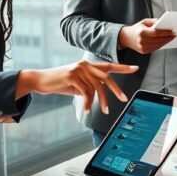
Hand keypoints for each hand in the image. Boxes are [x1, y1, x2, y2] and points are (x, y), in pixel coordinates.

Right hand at [18, 61, 139, 113]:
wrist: (41, 80)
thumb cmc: (60, 83)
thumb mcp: (77, 84)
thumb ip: (89, 85)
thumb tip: (100, 92)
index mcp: (88, 65)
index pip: (108, 66)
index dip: (122, 67)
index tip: (135, 67)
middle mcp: (85, 65)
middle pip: (106, 77)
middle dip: (116, 89)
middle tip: (124, 99)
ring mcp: (79, 69)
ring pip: (96, 87)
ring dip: (101, 101)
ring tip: (104, 111)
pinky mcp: (72, 76)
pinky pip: (85, 92)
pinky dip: (87, 102)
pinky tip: (85, 110)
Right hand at [119, 18, 176, 53]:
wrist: (125, 38)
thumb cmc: (136, 28)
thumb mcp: (144, 22)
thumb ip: (154, 22)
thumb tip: (165, 23)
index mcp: (142, 32)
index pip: (157, 33)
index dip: (166, 33)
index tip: (173, 31)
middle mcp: (142, 41)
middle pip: (159, 40)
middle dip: (168, 37)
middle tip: (175, 34)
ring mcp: (143, 48)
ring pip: (158, 45)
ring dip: (166, 41)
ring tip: (172, 37)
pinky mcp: (144, 52)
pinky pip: (156, 48)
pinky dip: (162, 44)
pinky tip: (165, 41)